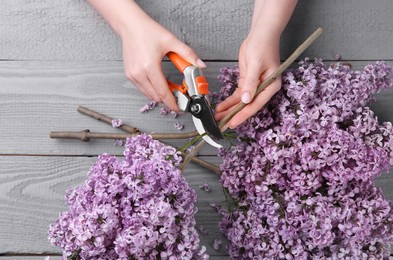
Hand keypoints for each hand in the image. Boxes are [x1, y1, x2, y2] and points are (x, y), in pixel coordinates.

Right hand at [120, 7, 204, 110]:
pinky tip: (160, 83)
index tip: (180, 108)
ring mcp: (132, 76)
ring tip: (171, 88)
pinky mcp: (129, 75)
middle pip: (156, 97)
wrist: (130, 25)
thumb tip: (200, 65)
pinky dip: (152, 90)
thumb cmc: (147, 31)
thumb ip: (188, 54)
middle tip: (180, 95)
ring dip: (160, 95)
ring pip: (149, 95)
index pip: (163, 93)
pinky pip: (143, 89)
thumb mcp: (171, 41)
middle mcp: (139, 73)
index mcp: (150, 66)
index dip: (173, 103)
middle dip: (169, 99)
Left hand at [215, 0, 296, 128]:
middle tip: (223, 124)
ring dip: (230, 110)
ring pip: (241, 102)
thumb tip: (246, 100)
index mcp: (271, 86)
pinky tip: (222, 107)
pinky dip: (230, 101)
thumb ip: (250, 83)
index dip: (243, 114)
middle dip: (234, 115)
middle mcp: (264, 89)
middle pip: (248, 106)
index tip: (233, 122)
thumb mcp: (256, 64)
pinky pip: (238, 95)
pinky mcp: (247, 82)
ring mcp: (255, 86)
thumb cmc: (263, 46)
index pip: (255, 104)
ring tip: (219, 118)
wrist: (261, 34)